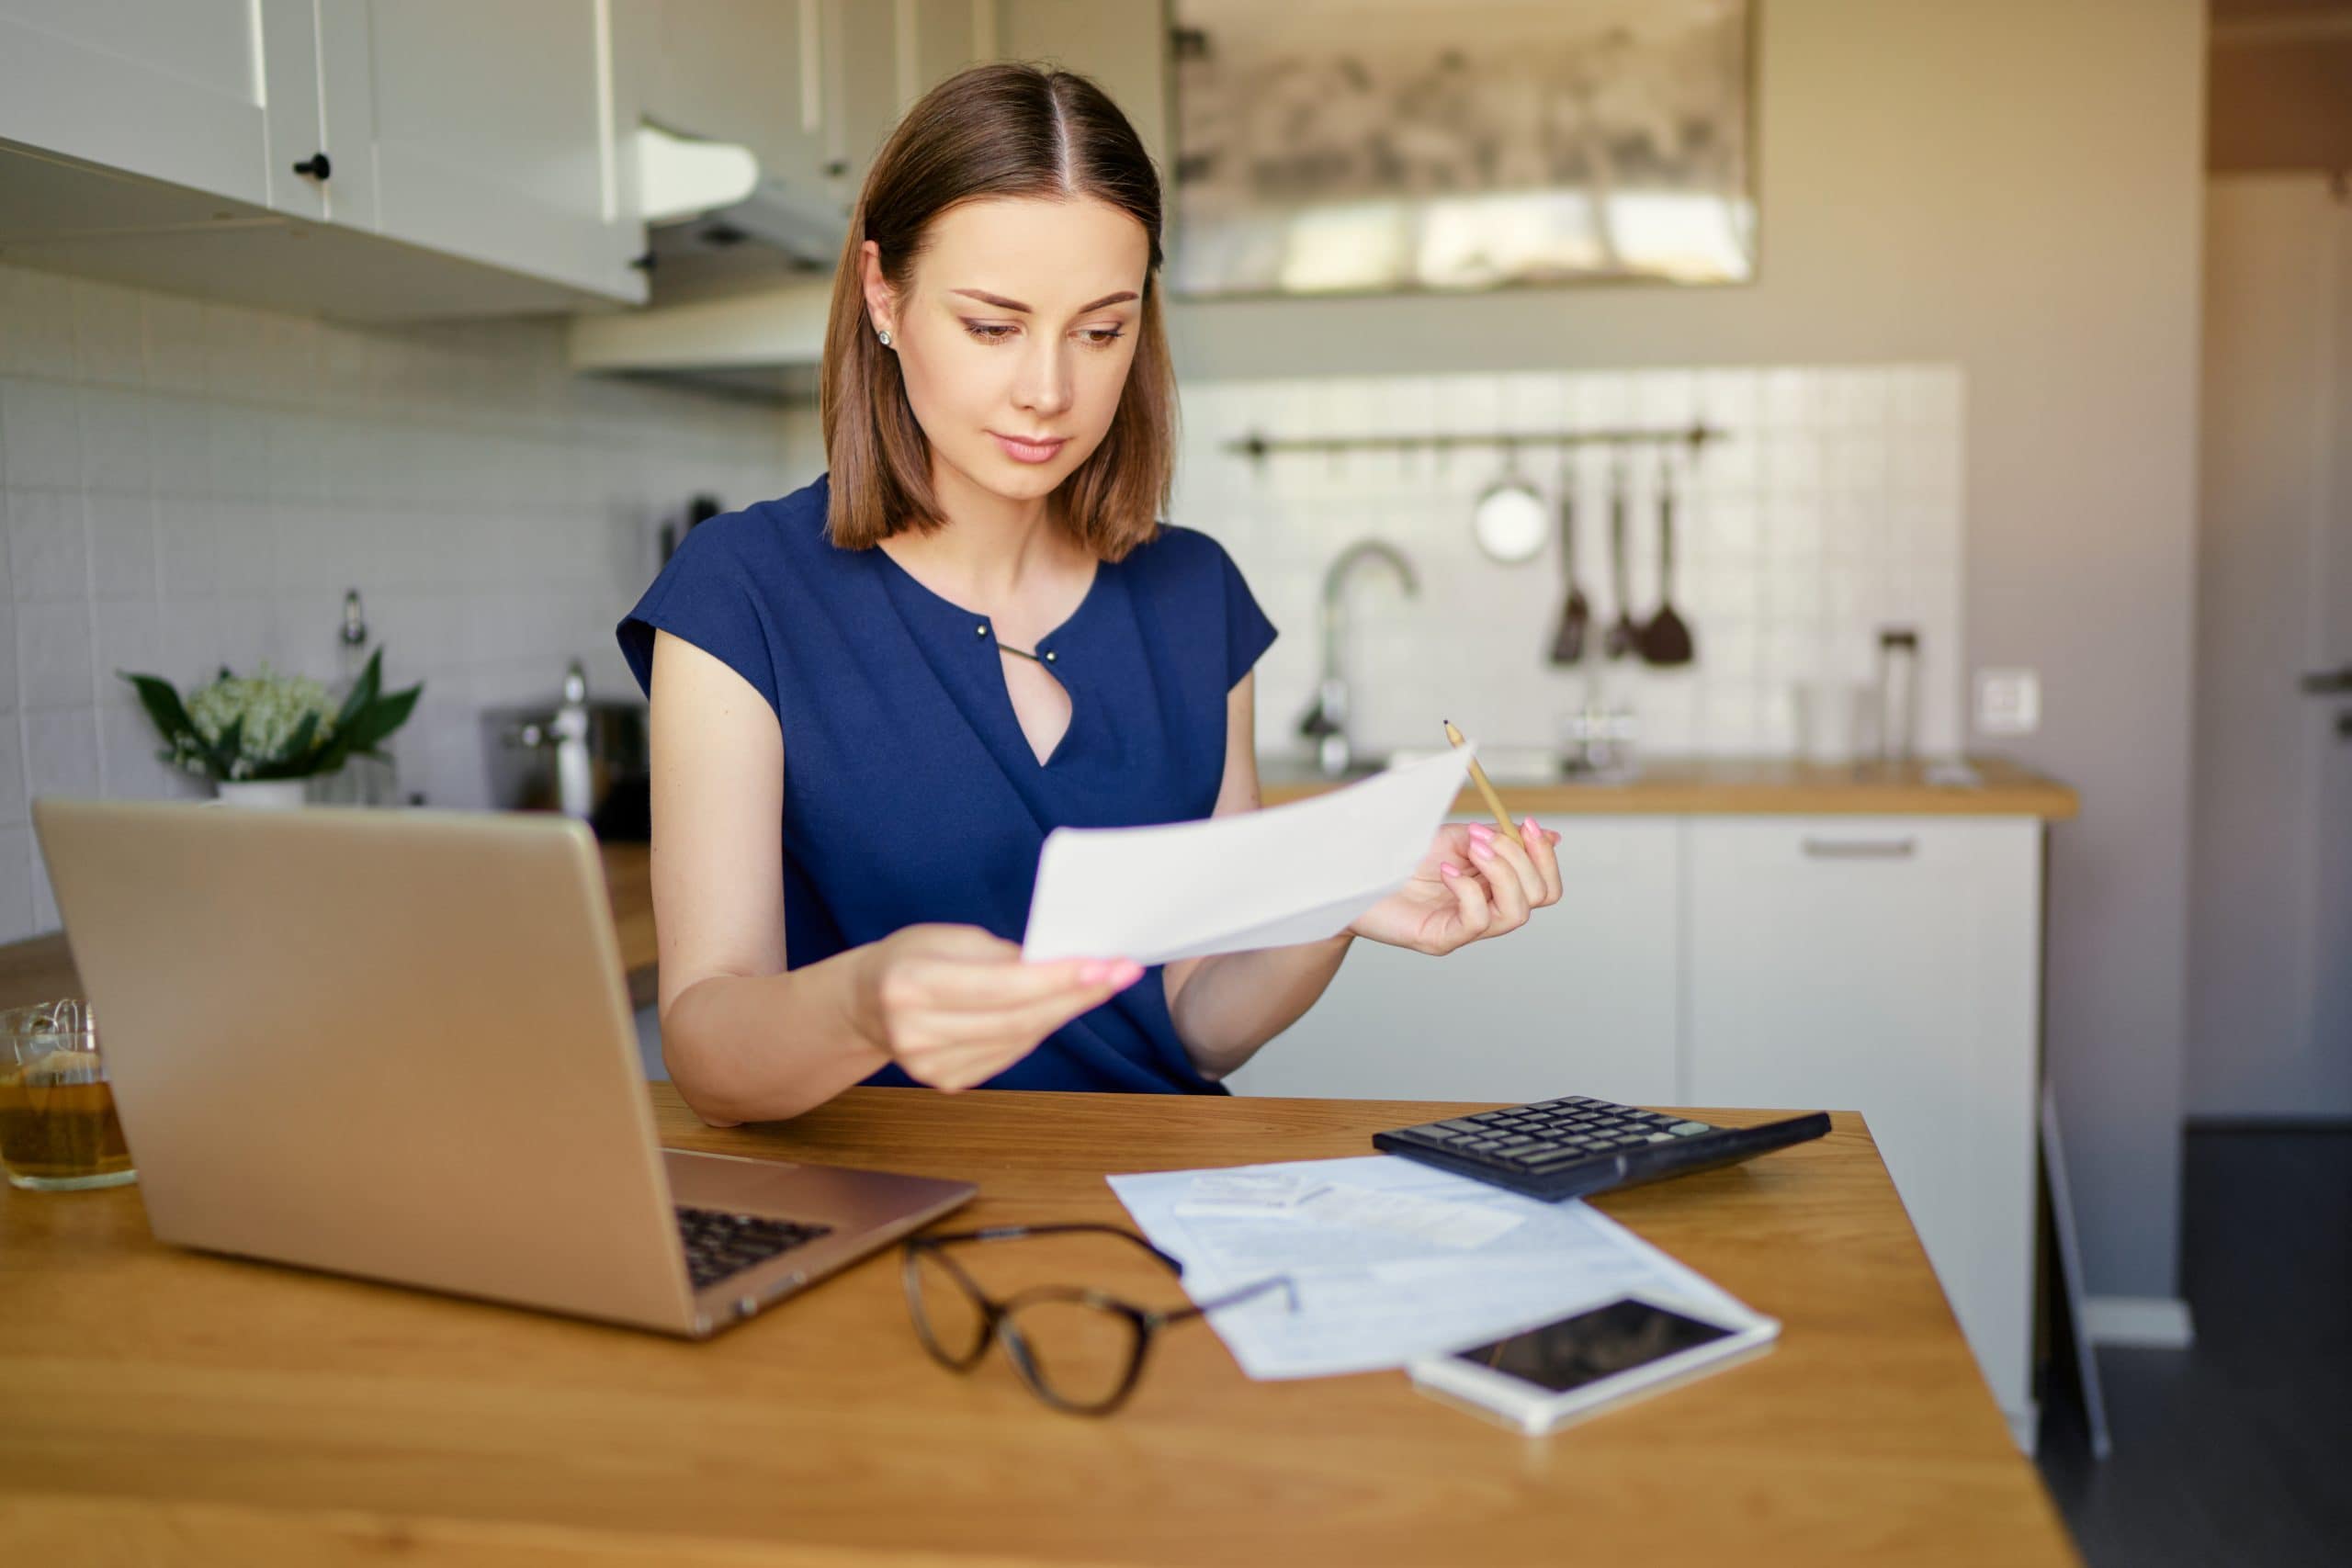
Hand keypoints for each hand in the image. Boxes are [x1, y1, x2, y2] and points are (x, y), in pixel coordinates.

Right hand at [850, 924, 1142, 1091]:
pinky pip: (1010, 1052)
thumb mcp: (944, 938)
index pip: (1001, 986)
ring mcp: (930, 1066)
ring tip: (1102, 983)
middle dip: (1076, 994)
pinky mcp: (947, 1082)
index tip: (1105, 964)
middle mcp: (916, 1033)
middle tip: (1122, 972)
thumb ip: (999, 955)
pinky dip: (1040, 1027)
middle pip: (1018, 1018)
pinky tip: (1061, 1005)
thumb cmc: (908, 959)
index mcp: (910, 985)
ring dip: (1066, 1009)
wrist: (864, 1006)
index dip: (1057, 978)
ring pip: (1020, 1039)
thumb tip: (1061, 964)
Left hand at [1347, 816, 1562, 955]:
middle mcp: (1487, 911)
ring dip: (1502, 873)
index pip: (1545, 884)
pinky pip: (1477, 920)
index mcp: (1495, 888)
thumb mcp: (1456, 837)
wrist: (1356, 875)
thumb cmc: (1402, 857)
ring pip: (1517, 913)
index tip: (1527, 824)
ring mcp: (1466, 929)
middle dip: (1522, 860)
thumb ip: (1498, 837)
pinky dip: (1468, 889)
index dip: (1544, 855)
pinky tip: (1445, 870)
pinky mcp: (1443, 940)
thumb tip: (1550, 835)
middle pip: (1540, 897)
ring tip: (1471, 849)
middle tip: (1487, 838)